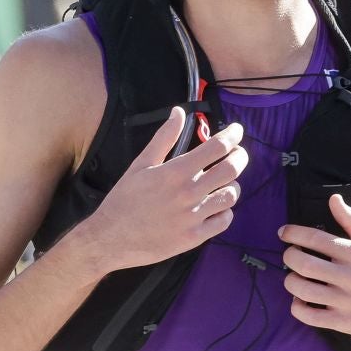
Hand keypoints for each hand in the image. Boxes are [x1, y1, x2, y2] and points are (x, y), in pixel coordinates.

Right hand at [78, 108, 247, 273]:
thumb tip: (178, 111)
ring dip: (233, 185)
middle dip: (240, 156)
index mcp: (175, 171)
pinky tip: (216, 206)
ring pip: (231, 196)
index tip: (236, 131)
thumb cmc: (124, 199)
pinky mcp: (194, 238)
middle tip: (238, 153)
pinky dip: (225, 211)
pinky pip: (224, 221)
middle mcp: (188, 193)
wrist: (111, 238)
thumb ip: (163, 138)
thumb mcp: (140, 164)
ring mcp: (193, 217)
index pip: (217, 147)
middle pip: (231, 169)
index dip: (232, 135)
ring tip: (225, 182)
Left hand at [279, 196, 350, 339]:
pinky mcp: (343, 322)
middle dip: (289, 257)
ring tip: (294, 277)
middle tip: (290, 256)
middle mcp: (350, 277)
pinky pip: (309, 316)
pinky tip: (300, 300)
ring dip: (290, 282)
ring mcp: (346, 301)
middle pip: (303, 264)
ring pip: (302, 290)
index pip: (315, 239)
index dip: (293, 234)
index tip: (284, 233)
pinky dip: (297, 307)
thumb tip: (333, 198)